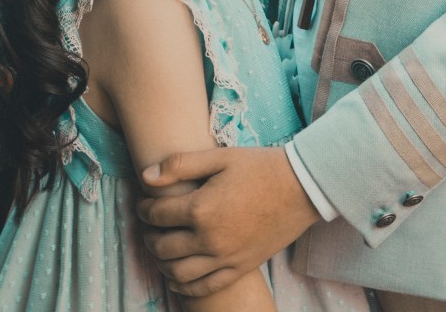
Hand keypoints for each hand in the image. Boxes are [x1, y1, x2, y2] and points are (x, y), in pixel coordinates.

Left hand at [137, 146, 320, 297]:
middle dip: (149, 236)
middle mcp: (209, 239)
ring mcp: (225, 258)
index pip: (157, 215)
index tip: (143, 203)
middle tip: (149, 226)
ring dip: (162, 263)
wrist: (302, 187)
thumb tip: (146, 176)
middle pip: (163, 246)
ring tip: (160, 249)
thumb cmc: (260, 167)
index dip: (144, 209)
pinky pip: (204, 287)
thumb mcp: (220, 157)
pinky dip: (184, 287)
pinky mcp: (240, 268)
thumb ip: (180, 165)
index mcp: (201, 208)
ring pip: (178, 273)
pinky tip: (177, 278)